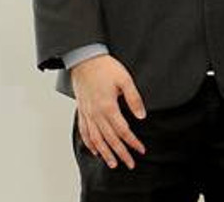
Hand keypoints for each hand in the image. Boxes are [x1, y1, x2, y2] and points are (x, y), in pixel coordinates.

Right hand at [70, 55, 146, 169]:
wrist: (84, 60)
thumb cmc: (105, 68)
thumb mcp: (125, 80)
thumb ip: (134, 99)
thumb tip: (141, 116)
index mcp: (108, 107)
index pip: (123, 131)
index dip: (133, 142)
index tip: (141, 150)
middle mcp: (96, 114)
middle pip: (110, 139)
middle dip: (121, 153)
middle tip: (130, 164)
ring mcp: (87, 114)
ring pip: (96, 139)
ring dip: (105, 153)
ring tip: (113, 164)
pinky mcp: (82, 111)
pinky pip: (85, 131)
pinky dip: (90, 143)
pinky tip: (95, 150)